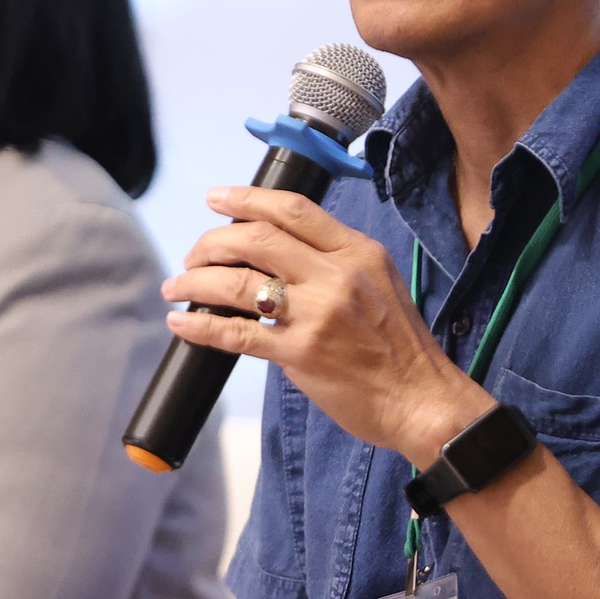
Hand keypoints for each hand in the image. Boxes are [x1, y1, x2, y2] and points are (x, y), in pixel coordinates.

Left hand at [162, 186, 488, 465]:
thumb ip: (334, 262)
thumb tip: (275, 251)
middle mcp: (336, 276)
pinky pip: (236, 333)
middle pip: (257, 239)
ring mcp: (317, 314)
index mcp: (358, 252)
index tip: (215, 198)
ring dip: (196, 281)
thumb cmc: (399, 347)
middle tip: (194, 255)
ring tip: (177, 287)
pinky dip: (201, 326)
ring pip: (237, 282)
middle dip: (213, 242)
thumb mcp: (379, 283)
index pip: (293, 210)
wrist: (423, 400)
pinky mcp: (301, 353)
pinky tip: (182, 324)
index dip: (246, 199)